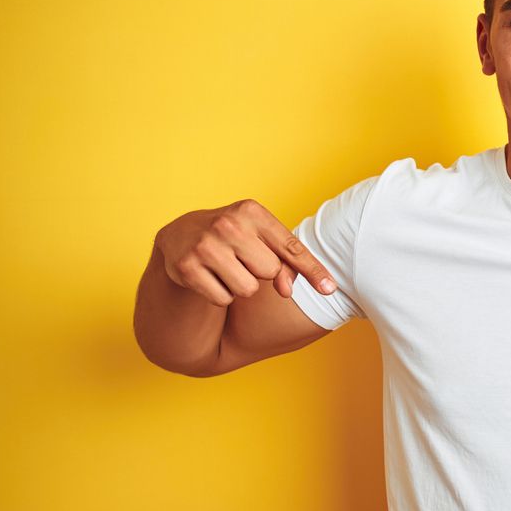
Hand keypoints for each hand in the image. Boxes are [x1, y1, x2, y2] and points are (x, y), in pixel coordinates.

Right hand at [155, 199, 336, 306]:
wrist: (180, 235)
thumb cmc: (234, 237)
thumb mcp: (260, 238)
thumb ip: (285, 262)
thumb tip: (288, 291)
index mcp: (252, 212)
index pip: (291, 247)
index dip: (313, 270)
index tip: (331, 289)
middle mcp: (228, 224)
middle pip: (270, 272)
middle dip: (261, 272)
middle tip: (242, 259)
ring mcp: (205, 245)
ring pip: (248, 289)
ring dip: (241, 286)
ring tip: (227, 268)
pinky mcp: (187, 267)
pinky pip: (224, 299)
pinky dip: (221, 295)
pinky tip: (210, 276)